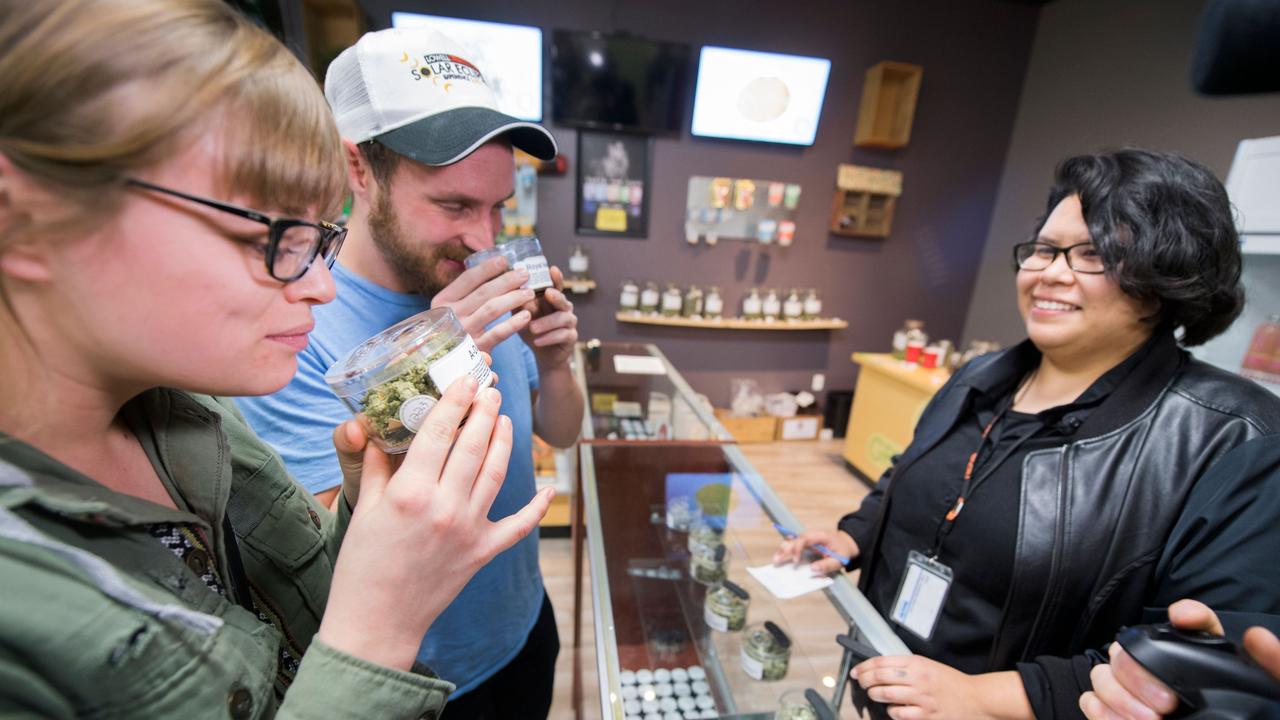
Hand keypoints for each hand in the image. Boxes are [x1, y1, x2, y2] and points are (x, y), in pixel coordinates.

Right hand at [317, 376, 553, 670]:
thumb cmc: (361, 567)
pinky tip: (548, 488)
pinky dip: (536, 507)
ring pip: (496, 472)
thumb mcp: (364, 509)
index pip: (438, 432)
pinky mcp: (482, 552)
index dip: (454, 400)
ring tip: (505, 418)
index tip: (463, 378)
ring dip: (504, 441)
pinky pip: (517, 525)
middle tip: (490, 388)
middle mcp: (445, 506)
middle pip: (473, 445)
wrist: (377, 622)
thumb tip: (378, 430)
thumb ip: (377, 467)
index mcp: (410, 491)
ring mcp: (468, 529)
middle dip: (484, 411)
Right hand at [431, 255, 534, 351]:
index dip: (487, 268)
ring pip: (492, 309)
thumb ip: (467, 292)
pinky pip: (498, 333)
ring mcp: (463, 333)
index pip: (467, 279)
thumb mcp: (452, 309)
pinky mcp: (476, 349)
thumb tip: (496, 266)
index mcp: (443, 301)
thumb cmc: (454, 328)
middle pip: (483, 292)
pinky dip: (513, 323)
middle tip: (525, 274)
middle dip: (507, 281)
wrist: (443, 363)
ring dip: (513, 298)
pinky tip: (526, 316)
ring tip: (529, 293)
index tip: (504, 260)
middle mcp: (451, 315)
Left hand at [519, 265, 577, 370]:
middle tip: (548, 293)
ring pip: (563, 318)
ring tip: (532, 327)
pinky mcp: (571, 338)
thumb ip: (519, 302)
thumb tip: (508, 287)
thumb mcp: (522, 315)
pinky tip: (537, 341)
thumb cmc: (532, 329)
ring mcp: (570, 323)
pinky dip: (549, 337)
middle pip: (563, 299)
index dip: (556, 278)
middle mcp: (564, 308)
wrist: (542, 353)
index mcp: (552, 299)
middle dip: (556, 296)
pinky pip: (563, 335)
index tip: (552, 269)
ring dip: (546, 322)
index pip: (555, 285)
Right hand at [772, 528, 858, 574]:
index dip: (797, 549)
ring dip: (783, 551)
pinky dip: (786, 552)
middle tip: (777, 561)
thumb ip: (827, 565)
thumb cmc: (842, 551)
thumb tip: (812, 569)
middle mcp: (811, 535)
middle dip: (785, 550)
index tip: (795, 561)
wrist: (844, 544)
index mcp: (820, 536)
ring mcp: (806, 539)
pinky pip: (793, 546)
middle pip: (794, 539)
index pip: (805, 538)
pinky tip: (780, 558)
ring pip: (791, 541)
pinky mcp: (804, 544)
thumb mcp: (839, 560)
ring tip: (775, 561)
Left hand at [853, 655, 987, 719]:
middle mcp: (918, 679)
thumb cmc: (951, 683)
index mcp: (917, 663)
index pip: (882, 661)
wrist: (975, 698)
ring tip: (874, 695)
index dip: (864, 666)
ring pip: (885, 695)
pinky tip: (893, 709)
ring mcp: (921, 698)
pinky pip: (899, 714)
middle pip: (880, 677)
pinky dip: (891, 711)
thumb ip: (906, 665)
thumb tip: (880, 668)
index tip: (857, 671)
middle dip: (865, 680)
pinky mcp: (925, 715)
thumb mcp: (928, 666)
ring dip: (875, 695)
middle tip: (862, 683)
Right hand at [1080, 600, 1279, 719]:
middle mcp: (1163, 667)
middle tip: (1166, 705)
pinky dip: (1102, 711)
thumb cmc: (1243, 718)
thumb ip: (1273, 667)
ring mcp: (1134, 690)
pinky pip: (1091, 700)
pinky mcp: (1115, 712)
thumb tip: (1258, 637)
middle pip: (1129, 648)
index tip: (1184, 619)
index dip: (1189, 615)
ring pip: (1103, 675)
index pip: (1195, 621)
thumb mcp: (1265, 693)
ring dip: (1118, 697)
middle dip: (1138, 674)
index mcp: (1202, 658)